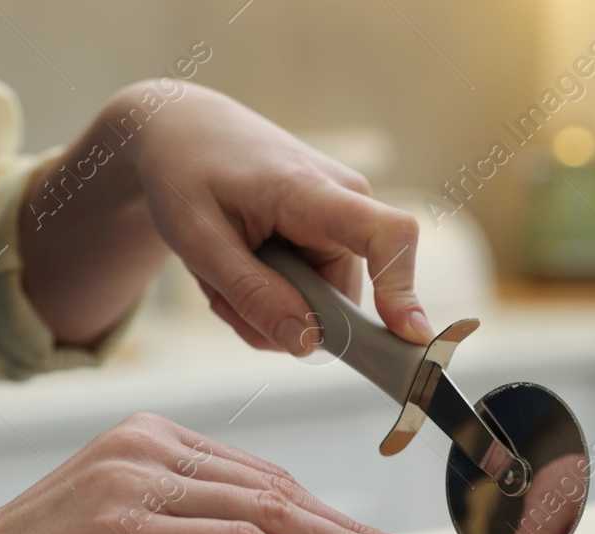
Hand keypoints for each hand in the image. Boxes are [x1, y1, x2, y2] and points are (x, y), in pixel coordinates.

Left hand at [131, 83, 431, 352]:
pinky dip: (267, 293)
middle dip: (275, 319)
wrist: (184, 130)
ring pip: (317, 306)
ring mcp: (339, 219)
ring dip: (263, 307)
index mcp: (312, 191)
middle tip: (220, 296)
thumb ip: (252, 294)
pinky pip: (308, 292)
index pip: (386, 235)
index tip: (410, 335)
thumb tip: (307, 343)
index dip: (403, 288)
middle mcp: (344, 202)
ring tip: (222, 270)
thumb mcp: (198, 241)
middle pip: (338, 301)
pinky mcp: (329, 233)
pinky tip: (236, 265)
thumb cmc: (186, 172)